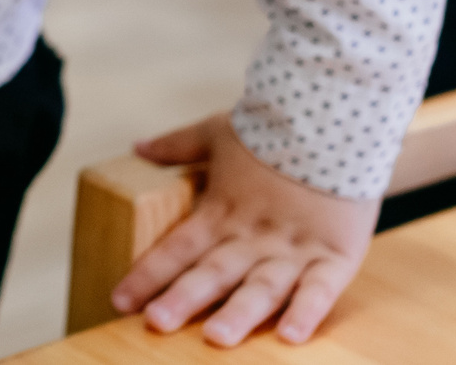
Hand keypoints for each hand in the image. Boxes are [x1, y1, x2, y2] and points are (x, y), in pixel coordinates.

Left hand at [111, 113, 377, 347]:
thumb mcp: (218, 132)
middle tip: (157, 323)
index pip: (177, 247)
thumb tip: (137, 146)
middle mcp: (254, 235)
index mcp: (223, 211)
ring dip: (239, 313)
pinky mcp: (335, 255)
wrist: (335, 119)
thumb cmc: (274, 129)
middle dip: (184, 298)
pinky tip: (290, 336)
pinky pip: (320, 288)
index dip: (148, 274)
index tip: (120, 300)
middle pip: (214, 272)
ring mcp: (294, 247)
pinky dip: (306, 312)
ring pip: (262, 286)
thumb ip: (177, 145)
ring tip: (217, 337)